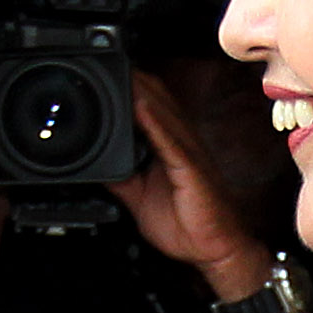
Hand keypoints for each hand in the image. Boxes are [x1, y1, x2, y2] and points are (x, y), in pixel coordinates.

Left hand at [107, 71, 269, 301]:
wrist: (214, 251)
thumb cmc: (188, 224)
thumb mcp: (139, 198)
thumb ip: (121, 179)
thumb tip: (97, 166)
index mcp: (170, 148)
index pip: (150, 110)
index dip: (131, 90)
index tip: (110, 72)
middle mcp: (181, 144)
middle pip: (156, 103)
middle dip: (134, 82)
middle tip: (110, 62)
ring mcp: (188, 154)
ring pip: (163, 115)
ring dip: (142, 93)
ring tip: (122, 73)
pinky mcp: (191, 169)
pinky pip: (172, 142)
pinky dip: (156, 123)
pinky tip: (142, 108)